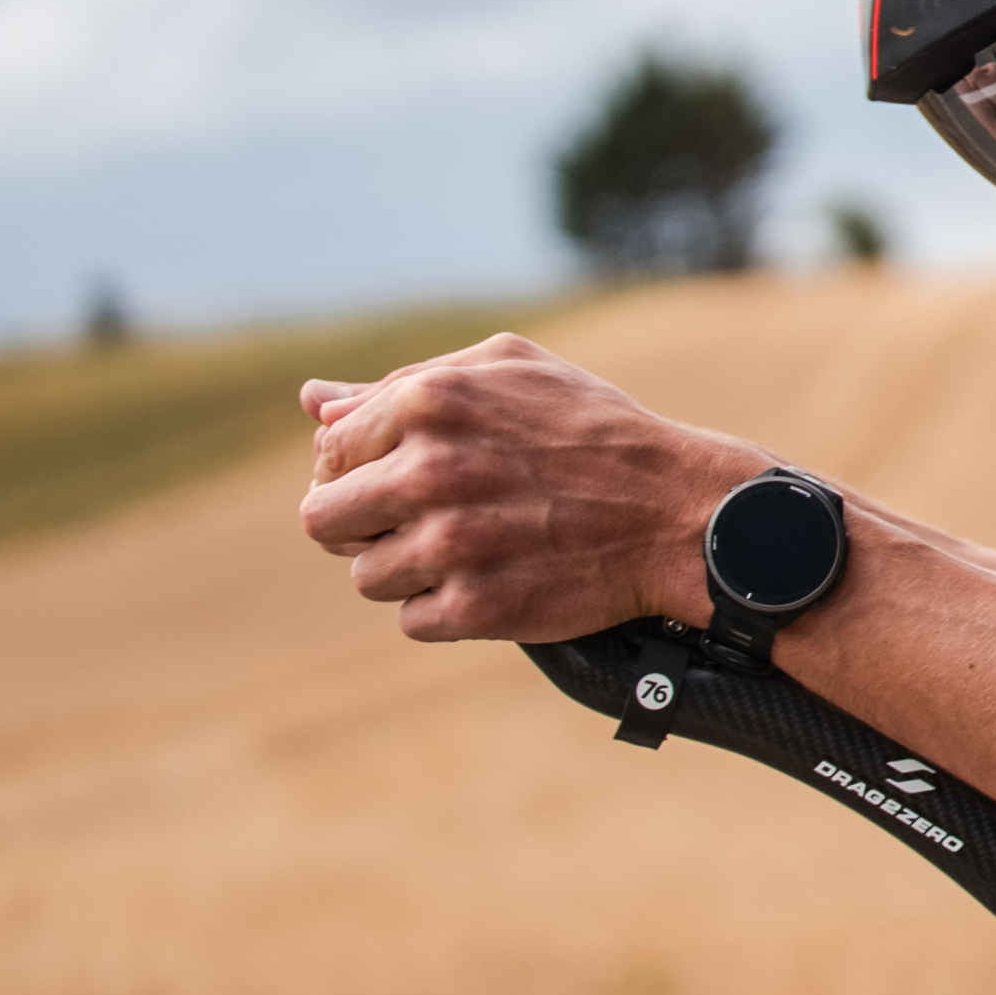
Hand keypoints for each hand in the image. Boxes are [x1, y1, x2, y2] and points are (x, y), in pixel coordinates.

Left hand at [296, 333, 764, 641]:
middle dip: (366, 526)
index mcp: (428, 403)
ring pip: (366, 576)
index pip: (328, 456)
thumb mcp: (510, 374)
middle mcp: (429, 471)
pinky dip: (447, 609)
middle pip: (324, 521)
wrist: (683, 510)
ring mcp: (451, 544)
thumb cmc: (595, 432)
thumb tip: (312, 405)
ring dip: (409, 570)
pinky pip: (413, 620)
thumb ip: (405, 383)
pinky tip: (495, 580)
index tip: (406, 482)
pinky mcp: (477, 608)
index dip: (361, 473)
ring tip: (473, 551)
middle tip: (425, 523)